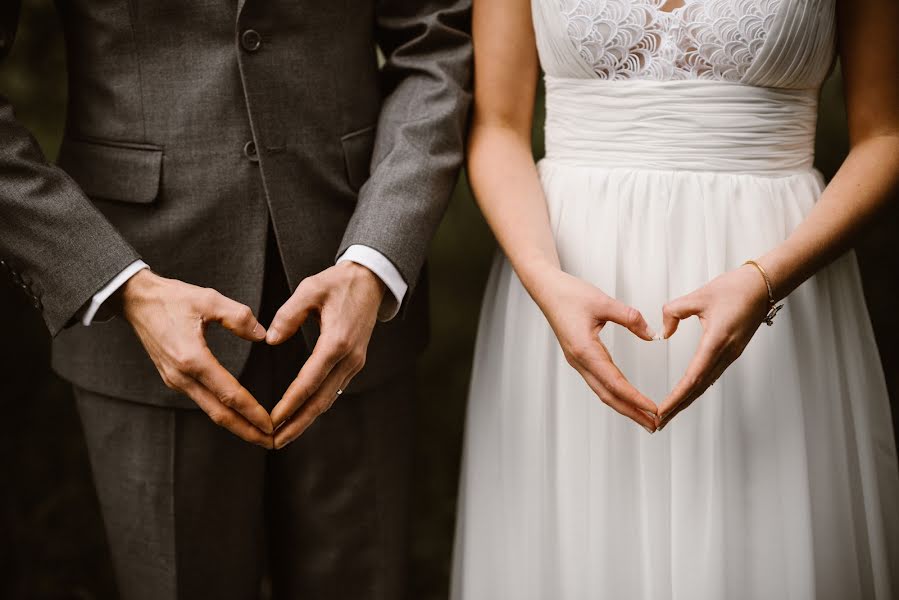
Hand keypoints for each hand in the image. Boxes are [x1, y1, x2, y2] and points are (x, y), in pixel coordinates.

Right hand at [121, 270, 273, 446]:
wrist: (135, 300)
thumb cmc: (172, 298)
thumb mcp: (208, 299)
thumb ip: (238, 317)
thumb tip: (263, 336)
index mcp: (192, 359)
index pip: (229, 393)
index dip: (252, 411)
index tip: (272, 424)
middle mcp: (182, 376)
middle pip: (219, 414)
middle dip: (247, 431)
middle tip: (272, 442)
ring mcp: (175, 379)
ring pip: (210, 410)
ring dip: (236, 424)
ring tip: (260, 433)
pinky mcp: (173, 378)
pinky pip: (202, 400)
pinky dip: (222, 411)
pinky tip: (238, 415)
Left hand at [266, 262, 384, 448]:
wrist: (370, 281)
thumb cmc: (338, 283)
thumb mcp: (310, 289)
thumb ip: (288, 314)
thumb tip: (270, 340)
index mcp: (337, 341)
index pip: (310, 381)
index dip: (290, 404)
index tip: (272, 420)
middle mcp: (349, 357)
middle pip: (321, 400)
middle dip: (297, 424)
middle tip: (274, 442)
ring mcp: (355, 362)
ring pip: (328, 399)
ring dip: (306, 419)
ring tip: (283, 436)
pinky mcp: (354, 362)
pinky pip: (334, 390)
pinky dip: (316, 406)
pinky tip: (301, 415)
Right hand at [534, 268, 658, 431]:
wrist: (547, 289)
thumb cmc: (569, 294)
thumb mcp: (603, 301)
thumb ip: (630, 317)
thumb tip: (651, 334)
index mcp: (585, 350)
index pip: (615, 382)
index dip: (635, 398)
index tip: (654, 408)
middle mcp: (579, 361)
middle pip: (608, 395)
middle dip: (631, 412)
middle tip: (654, 424)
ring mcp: (578, 361)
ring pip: (602, 391)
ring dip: (624, 405)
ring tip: (644, 416)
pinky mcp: (579, 357)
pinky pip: (598, 381)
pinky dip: (615, 393)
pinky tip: (625, 396)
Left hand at [658, 264, 771, 427]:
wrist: (764, 286)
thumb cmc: (735, 288)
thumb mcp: (698, 296)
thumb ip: (674, 312)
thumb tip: (663, 332)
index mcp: (716, 342)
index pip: (692, 377)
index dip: (676, 397)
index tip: (661, 410)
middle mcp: (725, 354)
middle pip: (698, 388)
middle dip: (677, 407)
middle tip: (658, 423)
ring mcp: (730, 355)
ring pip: (705, 384)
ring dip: (686, 400)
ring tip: (668, 413)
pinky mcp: (731, 352)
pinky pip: (711, 375)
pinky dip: (696, 388)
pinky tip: (686, 394)